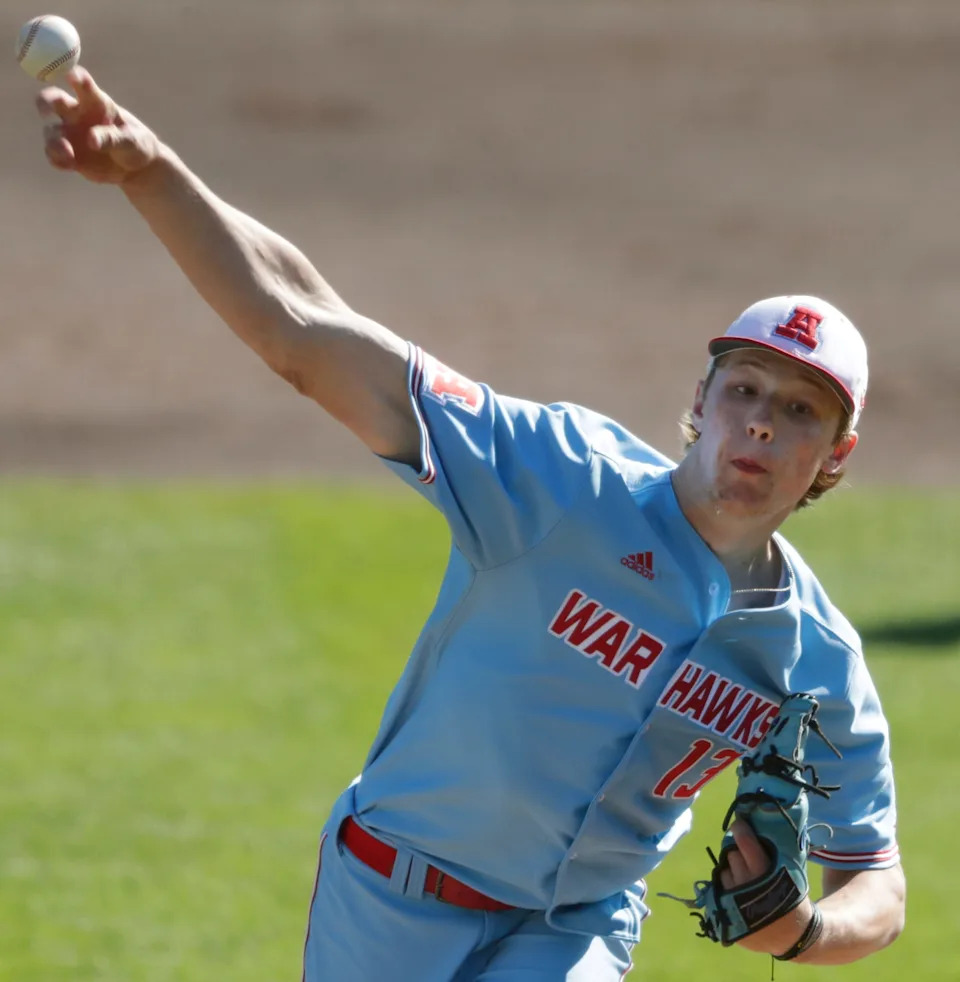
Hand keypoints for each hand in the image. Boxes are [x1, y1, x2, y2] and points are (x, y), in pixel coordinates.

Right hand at [37, 67, 160, 183]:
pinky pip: (54, 155)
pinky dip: (57, 159)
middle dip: (45, 102)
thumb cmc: (135, 145)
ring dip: (54, 142)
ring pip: (51, 132)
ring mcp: (70, 134)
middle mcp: (77, 114)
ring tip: (68, 153)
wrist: (137, 169)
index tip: (73, 76)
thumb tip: (91, 139)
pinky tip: (68, 165)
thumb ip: (111, 138)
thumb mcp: (131, 141)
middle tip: (46, 111)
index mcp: (96, 102)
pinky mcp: (68, 154)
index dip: (76, 77)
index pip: (82, 84)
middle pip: (53, 100)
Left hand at [719, 819, 814, 955]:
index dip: (741, 829)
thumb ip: (779, 851)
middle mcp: (745, 882)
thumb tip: (766, 823)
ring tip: (746, 877)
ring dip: (732, 869)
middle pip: (732, 853)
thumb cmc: (792, 899)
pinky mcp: (726, 910)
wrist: (792, 936)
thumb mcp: (792, 873)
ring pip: (724, 869)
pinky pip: (720, 887)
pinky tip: (739, 891)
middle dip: (738, 852)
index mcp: (764, 871)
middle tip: (748, 857)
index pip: (744, 840)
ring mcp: (733, 898)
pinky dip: (728, 884)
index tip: (739, 823)